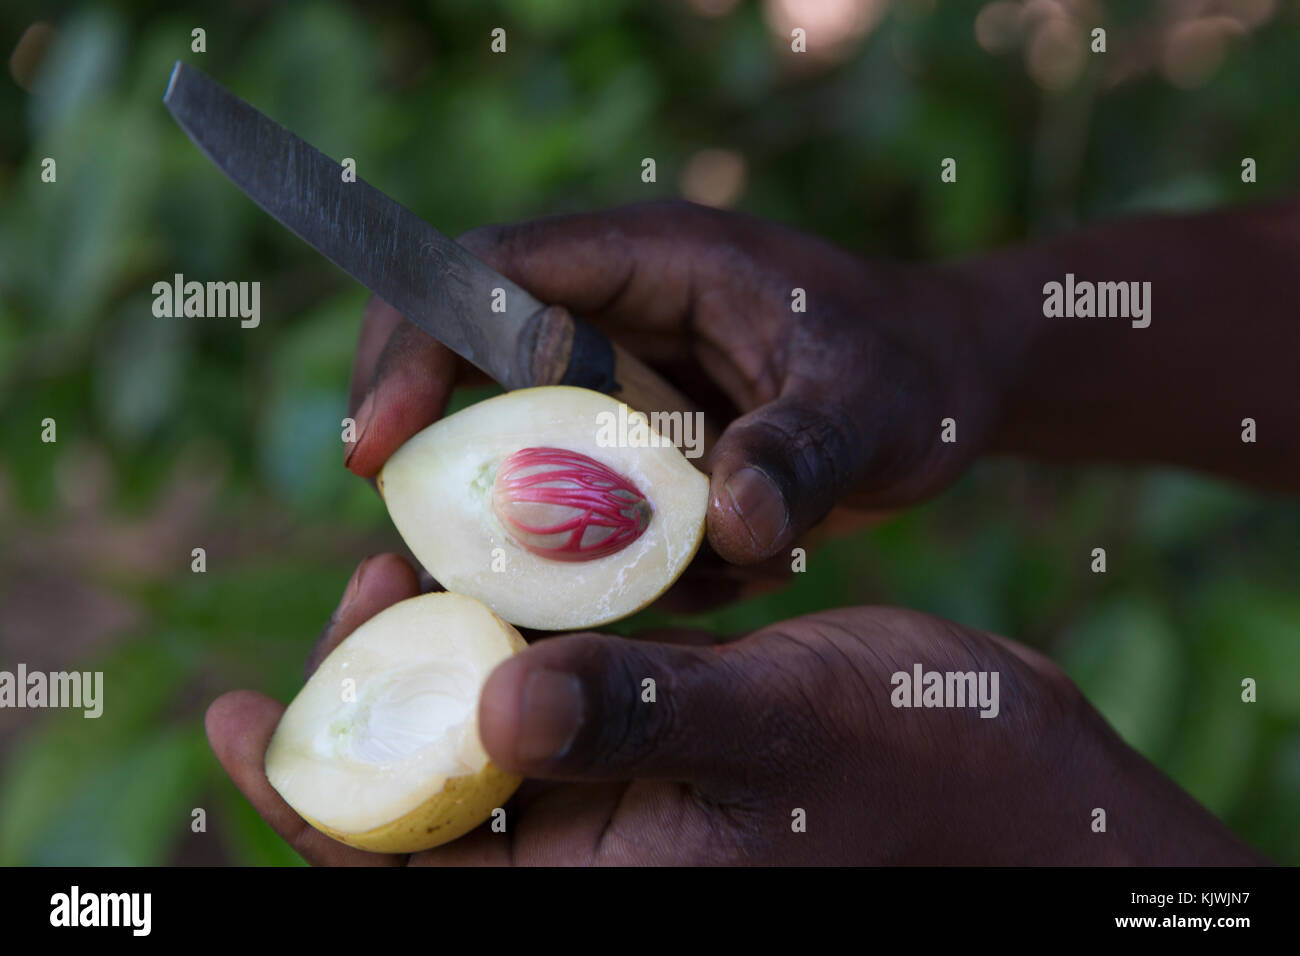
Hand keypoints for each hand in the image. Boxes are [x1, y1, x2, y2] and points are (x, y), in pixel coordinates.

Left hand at [206, 554, 1263, 864]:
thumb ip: (637, 720)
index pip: (405, 864)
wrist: (1004, 759)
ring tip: (411, 562)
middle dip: (369, 696)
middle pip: (422, 791)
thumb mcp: (772, 732)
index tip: (231, 716)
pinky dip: (512, 625)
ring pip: (480, 728)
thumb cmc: (911, 760)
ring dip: (437, 648)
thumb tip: (497, 698)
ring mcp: (619, 788)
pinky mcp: (651, 733)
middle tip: (359, 586)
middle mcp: (592, 846)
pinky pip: (549, 687)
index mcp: (597, 880)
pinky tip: (502, 562)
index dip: (307, 798)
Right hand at [343, 201, 1001, 572]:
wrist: (941, 393)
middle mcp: (615, 320)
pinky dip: (615, 563)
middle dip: (446, 463)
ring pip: (517, 455)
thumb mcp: (872, 407)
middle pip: (466, 368)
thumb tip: (734, 523)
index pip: (489, 275)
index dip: (412, 345)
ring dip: (545, 533)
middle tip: (439, 556)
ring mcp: (620, 389)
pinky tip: (722, 576)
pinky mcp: (635, 451)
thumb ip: (804, 453)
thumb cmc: (910, 372)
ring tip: (662, 577)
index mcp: (649, 263)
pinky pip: (580, 510)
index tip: (377, 445)